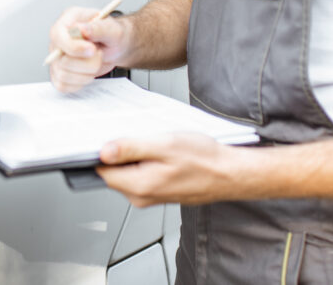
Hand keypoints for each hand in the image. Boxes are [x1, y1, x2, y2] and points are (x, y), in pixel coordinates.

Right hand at [48, 6, 130, 92]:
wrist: (116, 46)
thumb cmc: (111, 33)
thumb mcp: (111, 28)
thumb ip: (97, 28)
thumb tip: (81, 29)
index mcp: (66, 21)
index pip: (58, 36)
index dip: (73, 47)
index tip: (92, 50)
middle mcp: (58, 40)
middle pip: (61, 60)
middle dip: (88, 63)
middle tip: (99, 54)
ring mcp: (56, 58)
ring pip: (63, 75)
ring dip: (86, 74)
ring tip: (95, 63)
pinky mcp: (59, 73)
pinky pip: (63, 85)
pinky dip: (80, 83)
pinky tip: (88, 72)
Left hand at [96, 133, 244, 206]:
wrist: (230, 174)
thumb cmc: (203, 159)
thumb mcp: (164, 145)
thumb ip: (130, 148)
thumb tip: (103, 152)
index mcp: (139, 186)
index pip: (102, 170)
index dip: (102, 151)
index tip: (110, 136)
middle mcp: (141, 196)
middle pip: (113, 171)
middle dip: (120, 152)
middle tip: (139, 136)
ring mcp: (150, 196)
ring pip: (128, 172)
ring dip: (135, 155)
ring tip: (155, 143)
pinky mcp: (158, 192)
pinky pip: (141, 175)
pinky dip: (146, 161)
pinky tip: (162, 152)